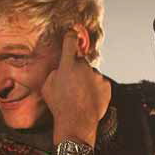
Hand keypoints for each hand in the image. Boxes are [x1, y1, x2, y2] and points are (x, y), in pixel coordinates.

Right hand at [41, 30, 110, 146]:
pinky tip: (88, 99)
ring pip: (91, 74)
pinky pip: (100, 84)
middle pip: (81, 61)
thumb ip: (55, 72)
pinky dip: (95, 89)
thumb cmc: (59, 105)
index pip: (70, 41)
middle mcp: (84, 66)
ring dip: (86, 81)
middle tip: (71, 84)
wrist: (77, 122)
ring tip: (80, 96)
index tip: (73, 32)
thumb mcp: (48, 86)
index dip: (71, 35)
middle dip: (77, 69)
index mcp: (68, 63)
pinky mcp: (106, 86)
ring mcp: (97, 76)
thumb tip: (61, 69)